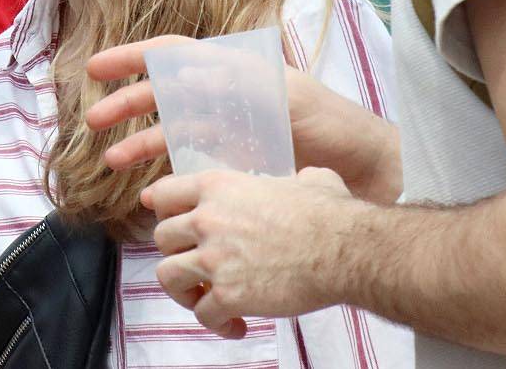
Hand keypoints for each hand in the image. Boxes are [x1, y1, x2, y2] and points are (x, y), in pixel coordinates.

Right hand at [86, 38, 402, 202]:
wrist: (367, 172)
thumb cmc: (335, 127)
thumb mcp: (289, 97)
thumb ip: (240, 83)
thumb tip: (189, 75)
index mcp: (235, 68)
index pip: (173, 54)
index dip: (132, 57)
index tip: (95, 69)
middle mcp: (226, 93)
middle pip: (163, 91)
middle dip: (126, 102)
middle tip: (93, 122)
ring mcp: (229, 126)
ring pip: (171, 128)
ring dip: (140, 141)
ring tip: (113, 161)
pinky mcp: (235, 157)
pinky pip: (190, 157)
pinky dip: (166, 168)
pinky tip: (148, 185)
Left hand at [142, 167, 354, 335]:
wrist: (344, 250)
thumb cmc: (330, 214)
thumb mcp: (306, 180)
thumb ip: (291, 179)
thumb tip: (307, 181)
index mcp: (219, 187)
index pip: (164, 193)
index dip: (161, 210)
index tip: (165, 221)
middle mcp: (207, 219)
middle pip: (161, 238)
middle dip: (176, 254)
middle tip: (196, 266)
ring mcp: (214, 258)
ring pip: (167, 275)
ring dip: (183, 291)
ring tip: (204, 300)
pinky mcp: (228, 294)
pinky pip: (202, 313)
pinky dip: (215, 323)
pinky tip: (235, 325)